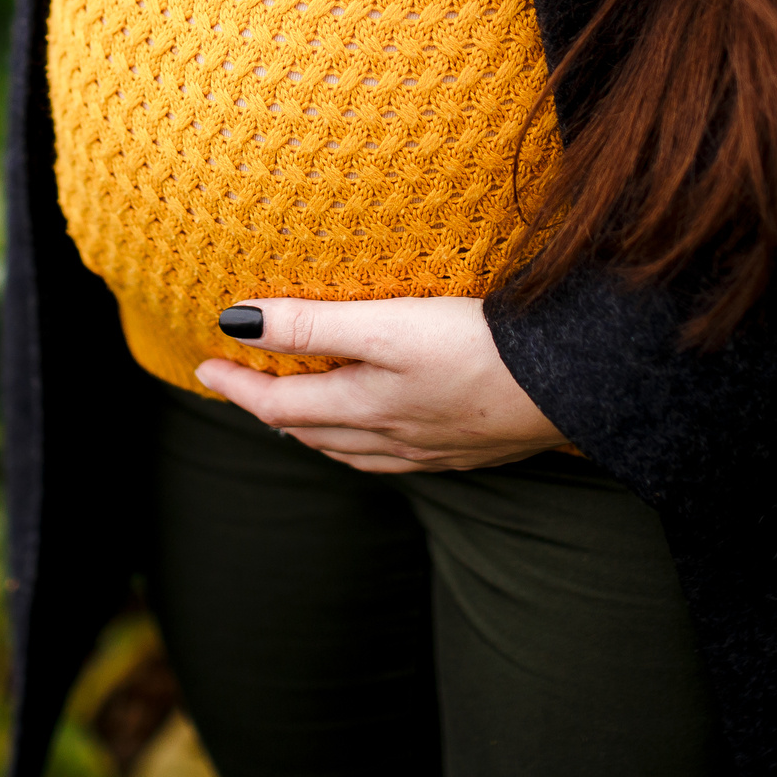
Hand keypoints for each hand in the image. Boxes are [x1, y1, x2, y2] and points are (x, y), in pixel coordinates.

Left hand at [193, 297, 564, 472]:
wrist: (574, 385)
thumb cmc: (480, 349)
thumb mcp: (388, 326)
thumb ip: (312, 325)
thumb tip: (236, 323)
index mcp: (365, 410)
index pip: (278, 407)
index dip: (236, 387)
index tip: (202, 365)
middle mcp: (391, 440)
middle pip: (311, 432)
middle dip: (269, 409)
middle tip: (239, 382)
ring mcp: (431, 449)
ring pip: (352, 449)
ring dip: (313, 429)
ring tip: (295, 407)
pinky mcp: (468, 446)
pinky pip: (392, 454)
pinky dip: (362, 440)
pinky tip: (376, 426)